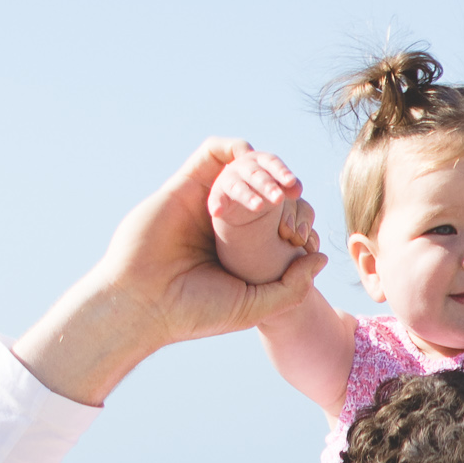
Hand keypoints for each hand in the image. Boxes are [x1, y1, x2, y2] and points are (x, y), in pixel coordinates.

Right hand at [12, 138, 329, 404]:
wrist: (143, 303)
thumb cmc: (194, 312)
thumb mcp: (255, 307)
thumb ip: (292, 286)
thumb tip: (320, 256)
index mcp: (236, 248)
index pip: (274, 217)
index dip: (294, 215)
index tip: (304, 235)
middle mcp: (220, 222)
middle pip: (261, 184)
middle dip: (283, 183)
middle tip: (296, 194)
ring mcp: (201, 200)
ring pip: (241, 164)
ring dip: (265, 165)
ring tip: (279, 189)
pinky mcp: (183, 184)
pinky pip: (213, 151)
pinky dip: (236, 150)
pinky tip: (250, 168)